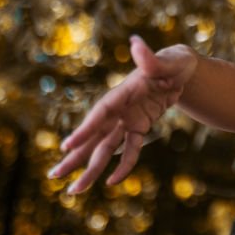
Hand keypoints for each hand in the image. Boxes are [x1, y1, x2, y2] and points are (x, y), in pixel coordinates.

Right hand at [49, 35, 195, 192]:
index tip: (67, 146)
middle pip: (94, 136)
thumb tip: (137, 44)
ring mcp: (127, 120)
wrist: (181, 70)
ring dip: (90, 169)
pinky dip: (123, 165)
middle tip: (54, 176)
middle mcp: (119, 109)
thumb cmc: (172, 62)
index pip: (100, 114)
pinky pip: (130, 150)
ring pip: (105, 148)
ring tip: (73, 191)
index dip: (85, 130)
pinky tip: (112, 182)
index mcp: (121, 93)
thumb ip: (150, 58)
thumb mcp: (166, 61)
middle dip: (75, 157)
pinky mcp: (139, 127)